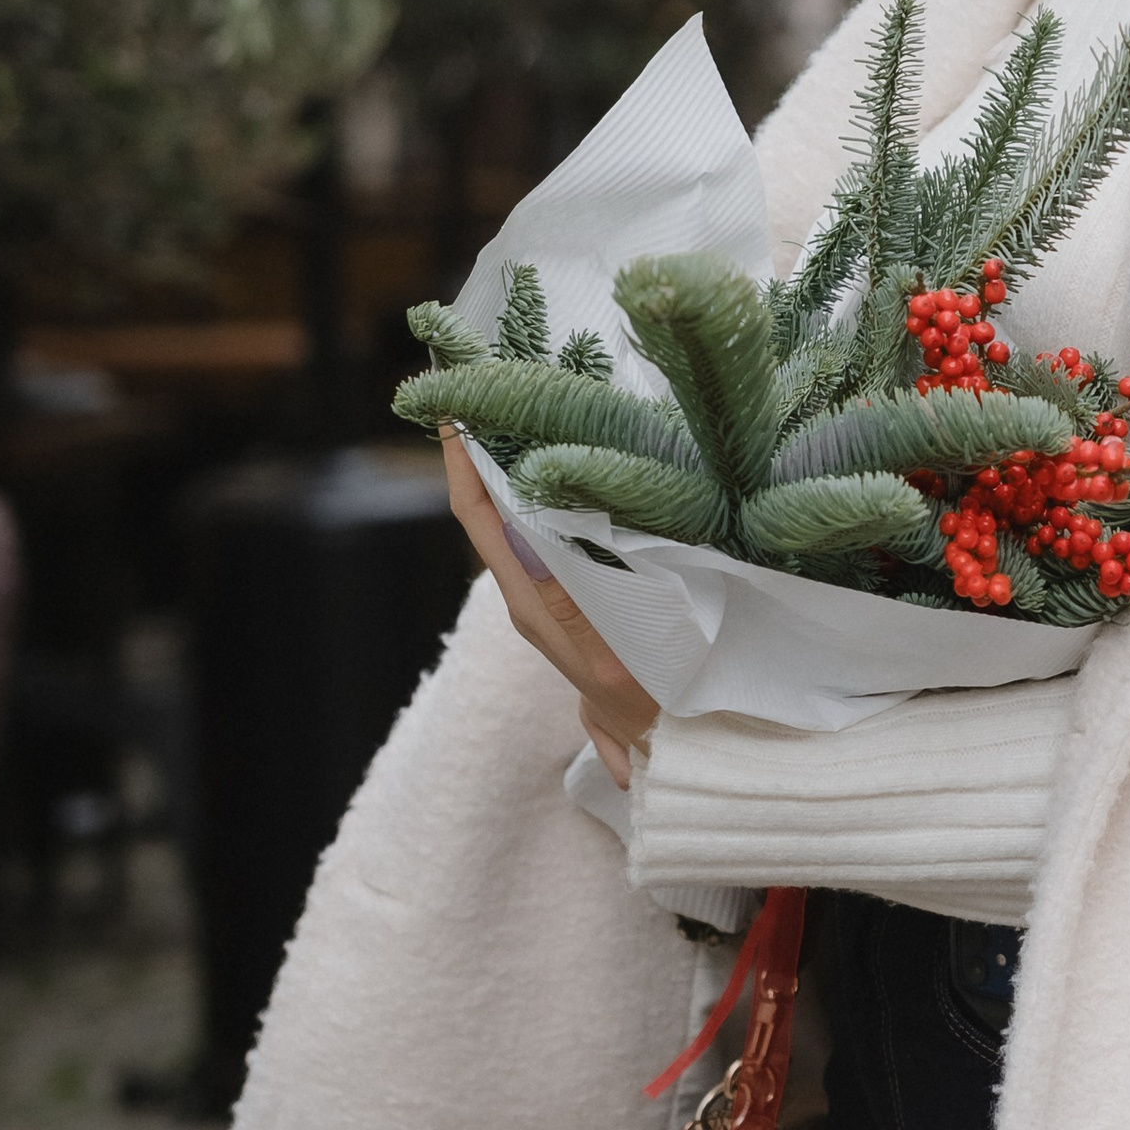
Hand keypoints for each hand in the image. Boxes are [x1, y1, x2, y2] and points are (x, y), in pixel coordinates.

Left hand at [439, 429, 657, 785]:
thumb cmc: (651, 707)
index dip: (459, 458)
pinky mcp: (582, 593)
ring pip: (523, 513)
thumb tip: (526, 534)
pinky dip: (555, 484)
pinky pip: (554, 526)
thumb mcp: (611, 654)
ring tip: (530, 400)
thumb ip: (572, 598)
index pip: (477, 515)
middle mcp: (532, 592)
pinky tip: (576, 454)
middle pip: (492, 506)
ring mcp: (554, 593)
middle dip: (487, 444)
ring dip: (521, 459)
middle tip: (494, 379)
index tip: (452, 401)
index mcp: (530, 602)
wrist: (677, 750)